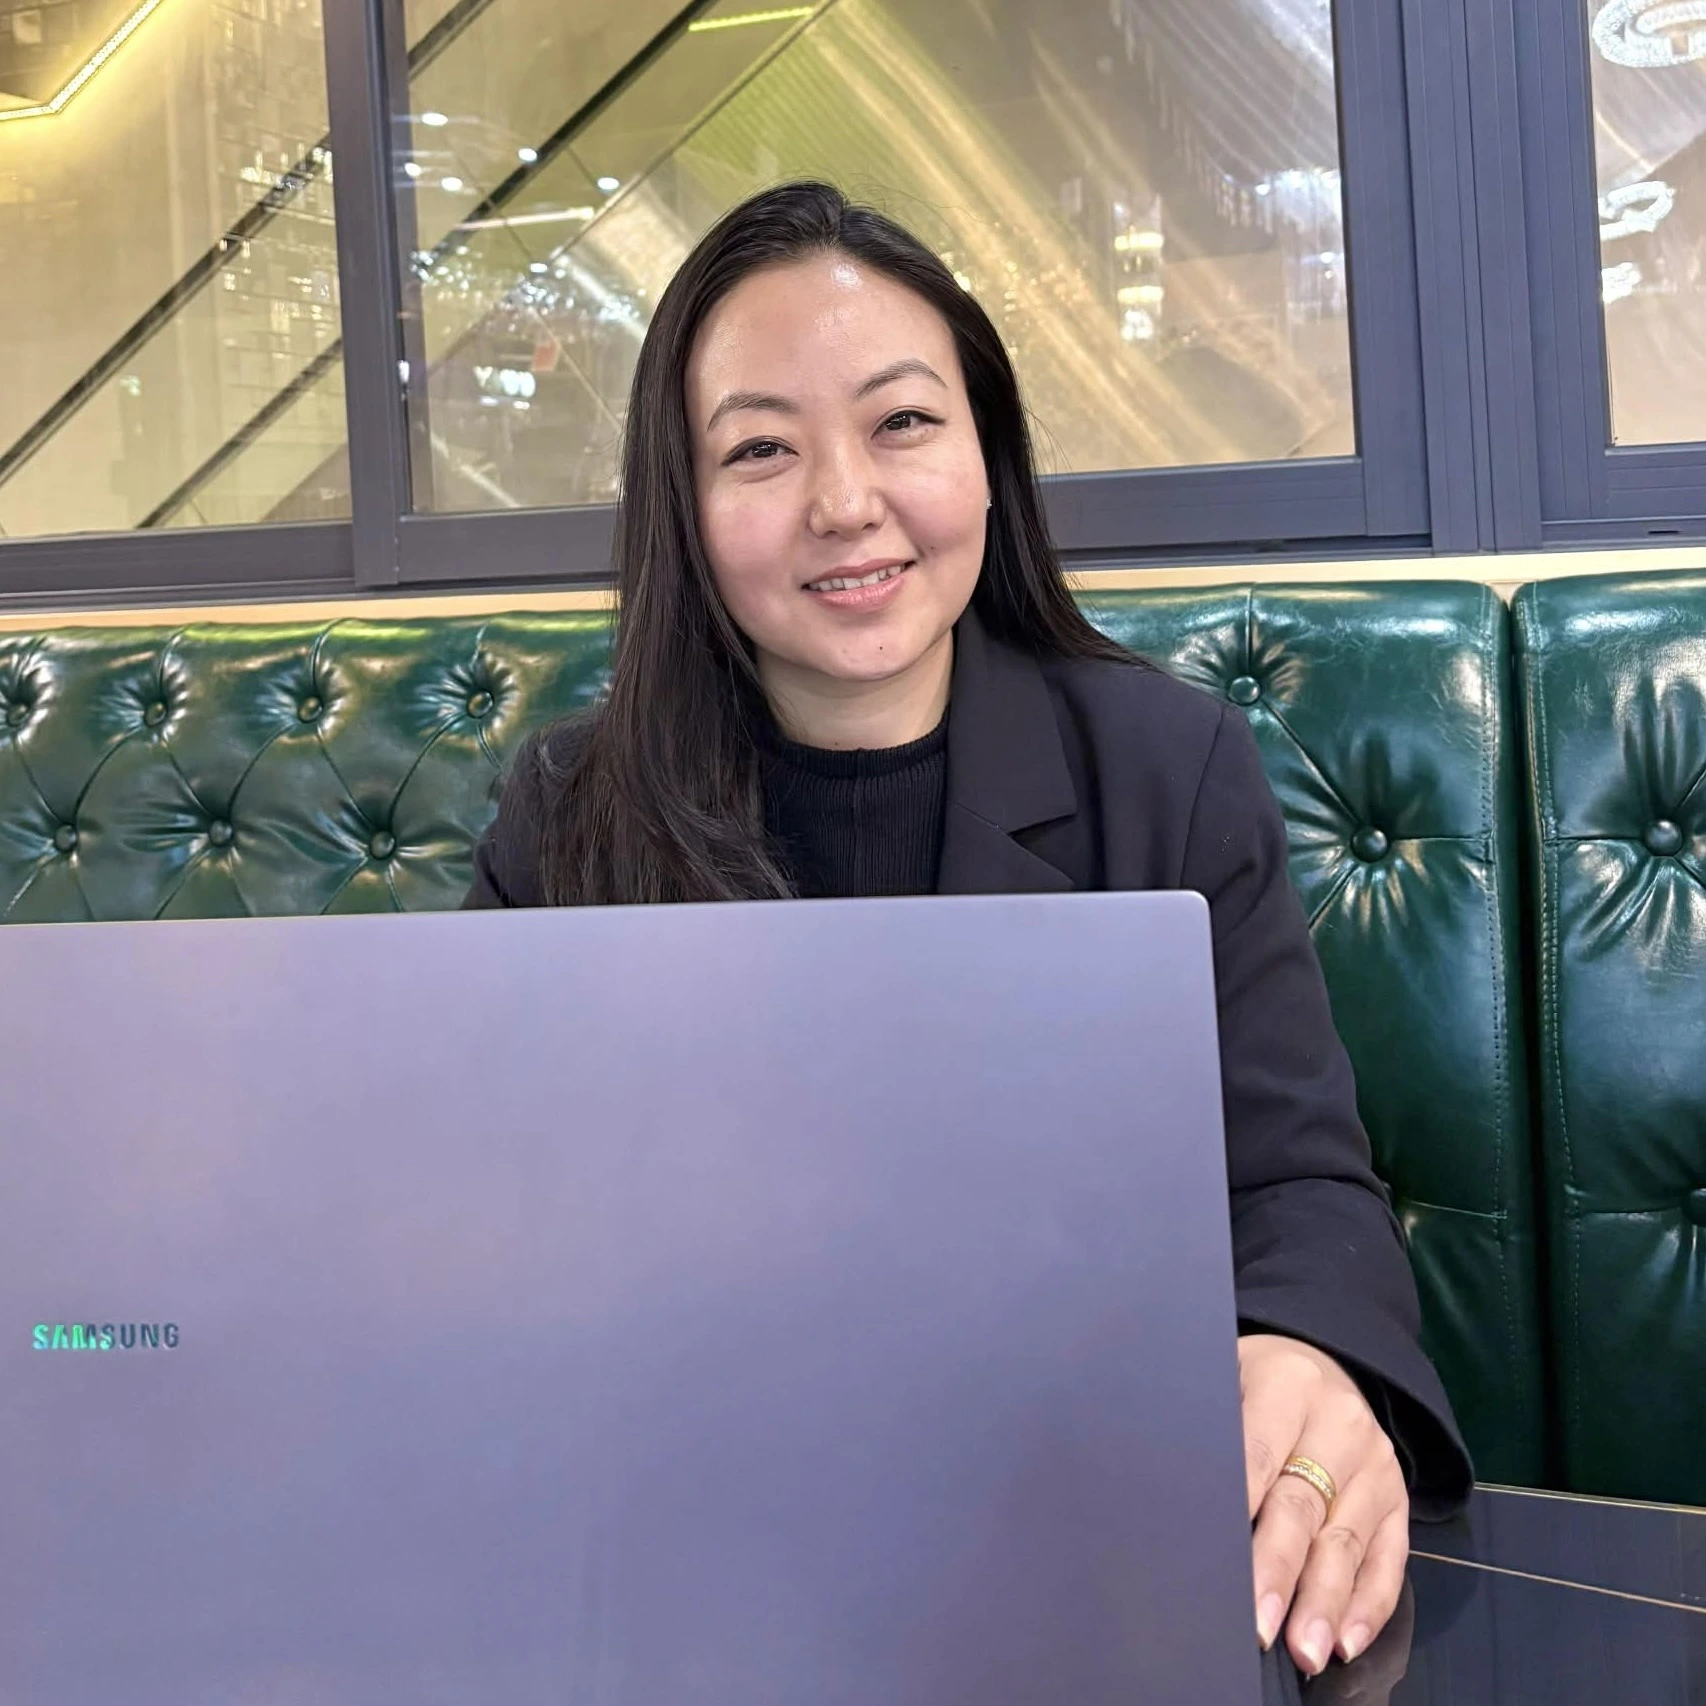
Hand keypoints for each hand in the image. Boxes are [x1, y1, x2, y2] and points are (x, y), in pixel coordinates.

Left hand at [1240, 1333, 1408, 1678]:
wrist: (1329, 1361)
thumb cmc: (1256, 1381)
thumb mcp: (1226, 1376)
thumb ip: (1206, 1424)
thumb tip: (1166, 1488)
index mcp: (1288, 1381)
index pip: (1259, 1450)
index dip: (1240, 1505)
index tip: (1217, 1558)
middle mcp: (1340, 1422)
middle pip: (1303, 1505)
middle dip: (1279, 1570)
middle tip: (1258, 1625)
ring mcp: (1377, 1465)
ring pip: (1346, 1541)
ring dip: (1324, 1602)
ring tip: (1304, 1652)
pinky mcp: (1400, 1501)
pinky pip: (1389, 1561)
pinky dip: (1368, 1607)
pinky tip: (1345, 1642)